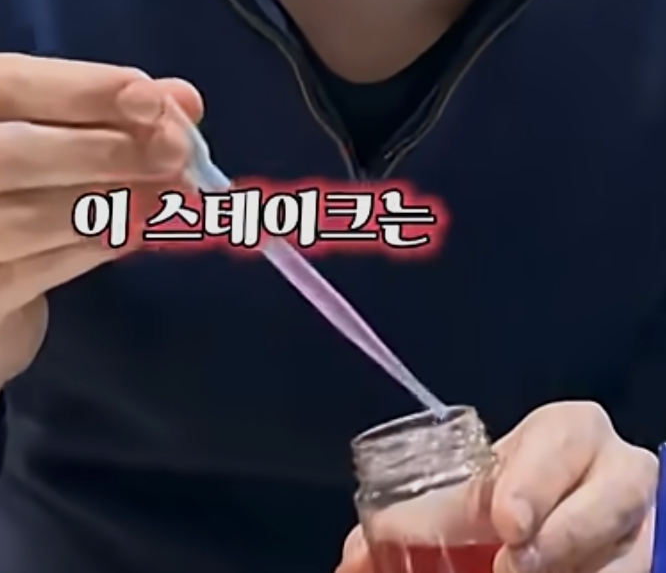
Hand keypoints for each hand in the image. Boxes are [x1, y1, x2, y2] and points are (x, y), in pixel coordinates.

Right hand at [0, 53, 201, 382]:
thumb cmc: (4, 204)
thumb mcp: (52, 147)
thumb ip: (114, 117)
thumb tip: (183, 99)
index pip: (4, 82)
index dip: (84, 88)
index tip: (153, 98)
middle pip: (9, 151)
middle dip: (105, 149)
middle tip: (176, 154)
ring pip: (22, 216)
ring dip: (109, 203)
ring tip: (168, 199)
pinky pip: (31, 271)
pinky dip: (92, 249)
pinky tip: (135, 236)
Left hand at [337, 402, 656, 572]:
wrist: (568, 509)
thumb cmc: (511, 490)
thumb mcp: (473, 490)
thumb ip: (421, 517)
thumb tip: (353, 560)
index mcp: (568, 431)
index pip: (560, 438)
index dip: (535, 478)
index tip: (504, 521)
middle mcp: (616, 469)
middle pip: (611, 493)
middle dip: (563, 532)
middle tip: (514, 563)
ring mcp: (644, 522)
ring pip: (633, 550)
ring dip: (583, 568)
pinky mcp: (650, 557)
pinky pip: (636, 571)